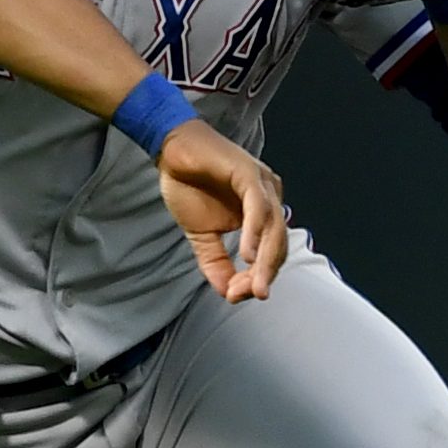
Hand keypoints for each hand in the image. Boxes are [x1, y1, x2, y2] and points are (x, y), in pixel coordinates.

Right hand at [156, 118, 287, 302]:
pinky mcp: (248, 174)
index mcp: (263, 211)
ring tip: (252, 285)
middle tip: (248, 295)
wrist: (169, 151)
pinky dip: (255, 234)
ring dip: (264, 261)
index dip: (258, 278)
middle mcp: (270, 197)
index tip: (235, 296)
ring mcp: (262, 184)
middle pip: (278, 244)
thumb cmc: (188, 186)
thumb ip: (217, 263)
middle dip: (264, 274)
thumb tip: (229, 294)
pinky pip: (259, 209)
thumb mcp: (202, 236)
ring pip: (273, 229)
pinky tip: (247, 256)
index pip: (271, 253)